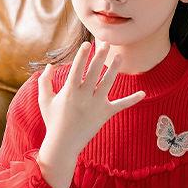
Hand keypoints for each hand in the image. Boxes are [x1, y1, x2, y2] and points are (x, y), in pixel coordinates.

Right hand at [37, 41, 146, 156]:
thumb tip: (49, 66)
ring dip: (114, 69)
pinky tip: (143, 94)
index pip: (77, 69)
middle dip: (100, 56)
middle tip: (107, 43)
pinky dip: (132, 100)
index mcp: (69, 91)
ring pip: (107, 83)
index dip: (82, 56)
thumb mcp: (44, 100)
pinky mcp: (105, 114)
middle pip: (94, 72)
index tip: (87, 44)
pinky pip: (120, 105)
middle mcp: (84, 96)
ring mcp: (96, 105)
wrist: (63, 144)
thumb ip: (44, 81)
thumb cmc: (53, 121)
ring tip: (120, 57)